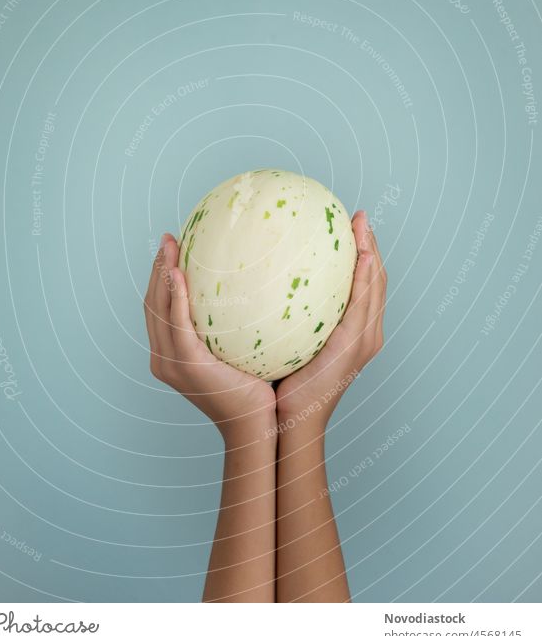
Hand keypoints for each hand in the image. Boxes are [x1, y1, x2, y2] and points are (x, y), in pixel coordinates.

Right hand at [144, 234, 276, 443]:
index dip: (162, 278)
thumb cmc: (256, 391)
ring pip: (158, 308)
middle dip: (157, 268)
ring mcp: (170, 363)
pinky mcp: (185, 363)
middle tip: (169, 239)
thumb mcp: (239, 353)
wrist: (256, 425)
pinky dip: (174, 295)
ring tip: (170, 245)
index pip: (160, 310)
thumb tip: (253, 291)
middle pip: (152, 304)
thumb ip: (233, 327)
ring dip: (162, 273)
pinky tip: (179, 271)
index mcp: (171, 356)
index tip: (173, 250)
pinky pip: (176, 322)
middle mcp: (163, 358)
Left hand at [275, 211, 386, 427]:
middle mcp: (366, 333)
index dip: (362, 254)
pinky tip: (360, 256)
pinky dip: (366, 279)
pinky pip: (363, 305)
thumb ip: (283, 314)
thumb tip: (258, 282)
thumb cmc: (284, 384)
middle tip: (360, 217)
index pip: (363, 285)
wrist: (291, 418)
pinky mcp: (355, 345)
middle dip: (372, 246)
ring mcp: (364, 340)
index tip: (351, 227)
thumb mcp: (285, 341)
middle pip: (376, 280)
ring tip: (363, 227)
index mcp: (353, 331)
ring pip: (376, 287)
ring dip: (372, 254)